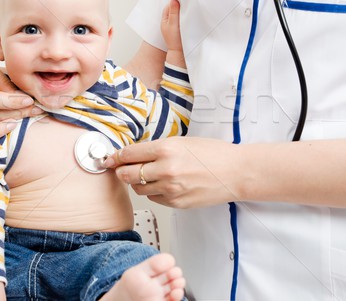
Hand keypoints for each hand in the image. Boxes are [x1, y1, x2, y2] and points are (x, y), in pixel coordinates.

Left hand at [105, 137, 239, 208]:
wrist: (235, 172)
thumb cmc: (214, 154)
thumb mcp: (183, 142)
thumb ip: (158, 149)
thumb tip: (134, 154)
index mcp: (167, 149)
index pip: (129, 154)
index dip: (115, 157)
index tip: (110, 158)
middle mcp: (166, 169)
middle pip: (127, 174)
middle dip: (120, 171)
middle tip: (119, 169)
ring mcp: (170, 189)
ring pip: (138, 189)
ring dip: (137, 183)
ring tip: (147, 176)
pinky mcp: (176, 203)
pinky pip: (153, 199)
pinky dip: (152, 192)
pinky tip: (162, 185)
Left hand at [160, 0, 185, 67]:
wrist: (179, 53)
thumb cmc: (175, 39)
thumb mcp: (173, 24)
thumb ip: (174, 12)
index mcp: (164, 20)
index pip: (169, 7)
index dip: (175, 2)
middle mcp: (168, 22)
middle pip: (174, 10)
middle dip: (179, 5)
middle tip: (187, 1)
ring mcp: (174, 26)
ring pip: (178, 14)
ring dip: (183, 11)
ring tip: (189, 7)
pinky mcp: (180, 29)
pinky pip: (182, 19)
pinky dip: (185, 16)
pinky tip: (190, 15)